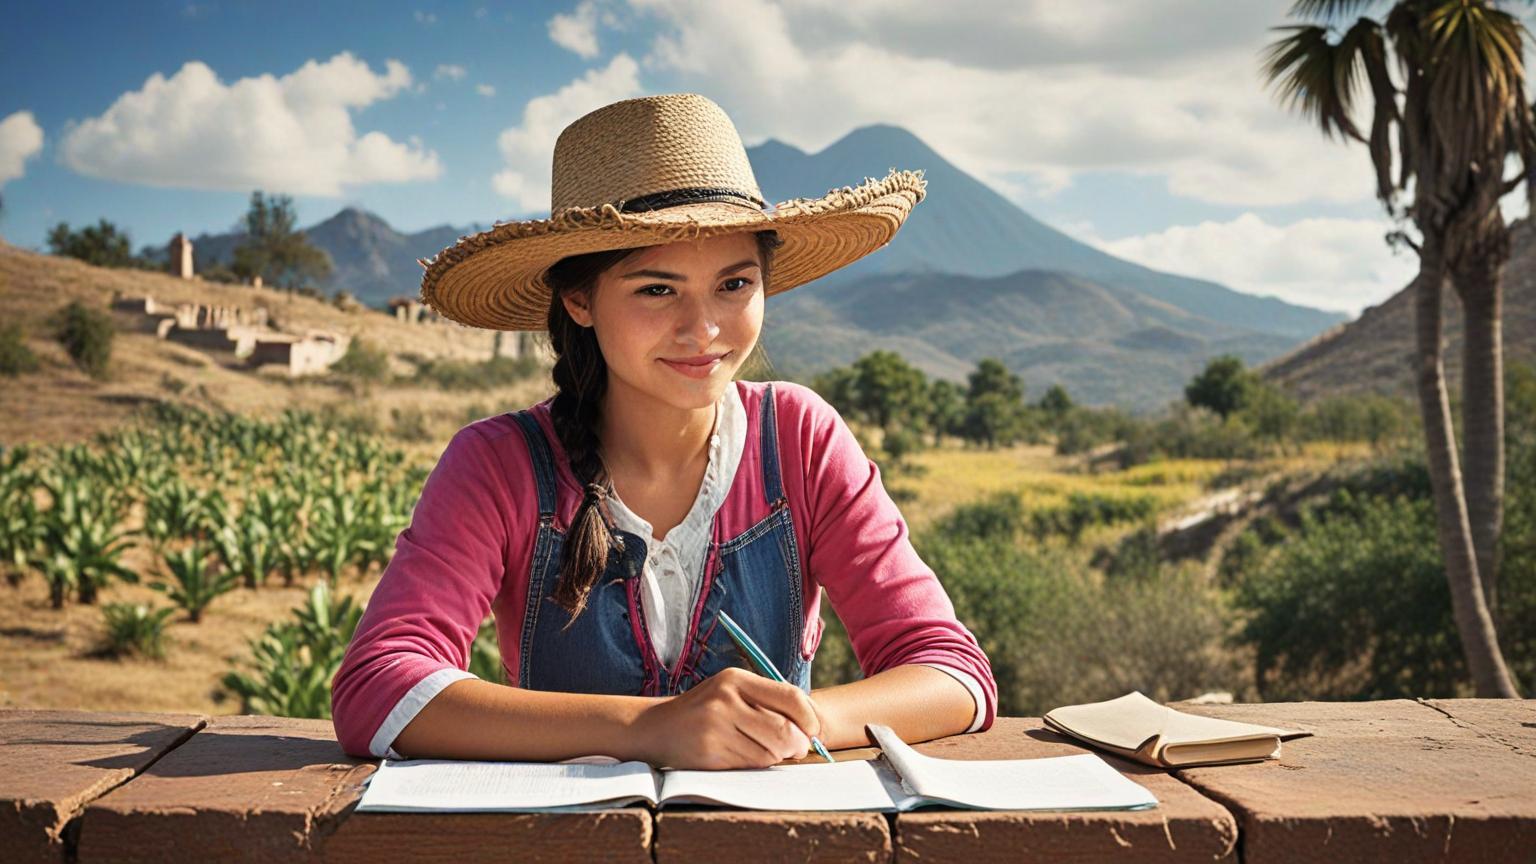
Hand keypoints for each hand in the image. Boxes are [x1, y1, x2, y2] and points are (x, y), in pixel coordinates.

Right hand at [633, 666, 826, 769]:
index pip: (791, 697)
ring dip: (777, 756)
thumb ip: (768, 702)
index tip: (813, 730)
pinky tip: (746, 755)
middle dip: (798, 744)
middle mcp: (726, 700)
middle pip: (785, 730)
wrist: (656, 728)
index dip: (810, 719)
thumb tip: (811, 727)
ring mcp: (716, 727)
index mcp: (736, 679)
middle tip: (797, 748)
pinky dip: (758, 764)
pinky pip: (752, 765)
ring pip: (771, 752)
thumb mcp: (732, 691)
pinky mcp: (710, 753)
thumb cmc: (704, 710)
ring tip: (765, 748)